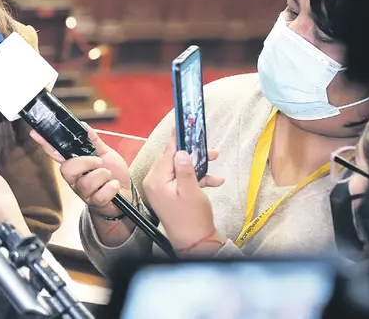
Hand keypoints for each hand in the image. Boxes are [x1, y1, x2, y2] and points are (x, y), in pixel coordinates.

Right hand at [30, 125, 130, 218]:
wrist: (126, 194)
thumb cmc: (114, 174)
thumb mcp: (106, 154)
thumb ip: (94, 142)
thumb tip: (84, 127)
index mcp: (74, 164)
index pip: (56, 152)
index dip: (45, 143)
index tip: (35, 133)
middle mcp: (74, 178)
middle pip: (67, 169)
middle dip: (86, 163)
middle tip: (99, 162)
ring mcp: (82, 191)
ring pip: (87, 182)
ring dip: (104, 176)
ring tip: (109, 176)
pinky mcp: (94, 202)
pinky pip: (101, 194)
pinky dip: (112, 187)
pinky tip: (114, 186)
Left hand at [141, 131, 224, 252]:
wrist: (194, 242)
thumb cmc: (192, 219)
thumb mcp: (191, 191)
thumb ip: (185, 169)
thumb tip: (180, 151)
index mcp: (156, 180)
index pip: (166, 153)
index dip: (177, 139)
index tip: (183, 125)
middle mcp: (154, 182)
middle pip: (172, 159)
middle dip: (191, 153)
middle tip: (208, 149)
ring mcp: (160, 188)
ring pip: (179, 168)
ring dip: (197, 166)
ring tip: (214, 161)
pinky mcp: (168, 193)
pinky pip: (181, 179)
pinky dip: (196, 178)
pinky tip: (213, 181)